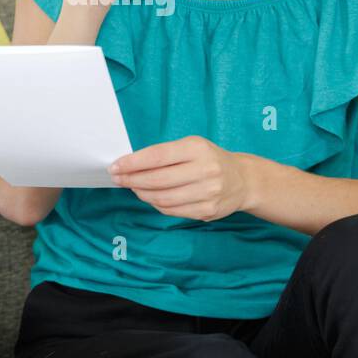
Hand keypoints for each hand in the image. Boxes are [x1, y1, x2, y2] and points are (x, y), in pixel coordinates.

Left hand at [108, 136, 252, 220]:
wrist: (242, 179)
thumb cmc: (209, 159)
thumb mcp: (191, 146)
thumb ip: (164, 154)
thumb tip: (130, 165)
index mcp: (198, 148)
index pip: (157, 156)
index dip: (132, 163)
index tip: (115, 166)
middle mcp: (205, 170)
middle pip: (158, 179)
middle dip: (132, 180)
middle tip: (118, 179)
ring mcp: (208, 193)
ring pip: (163, 198)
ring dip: (142, 194)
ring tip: (134, 188)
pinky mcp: (207, 211)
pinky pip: (172, 211)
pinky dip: (156, 204)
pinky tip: (150, 197)